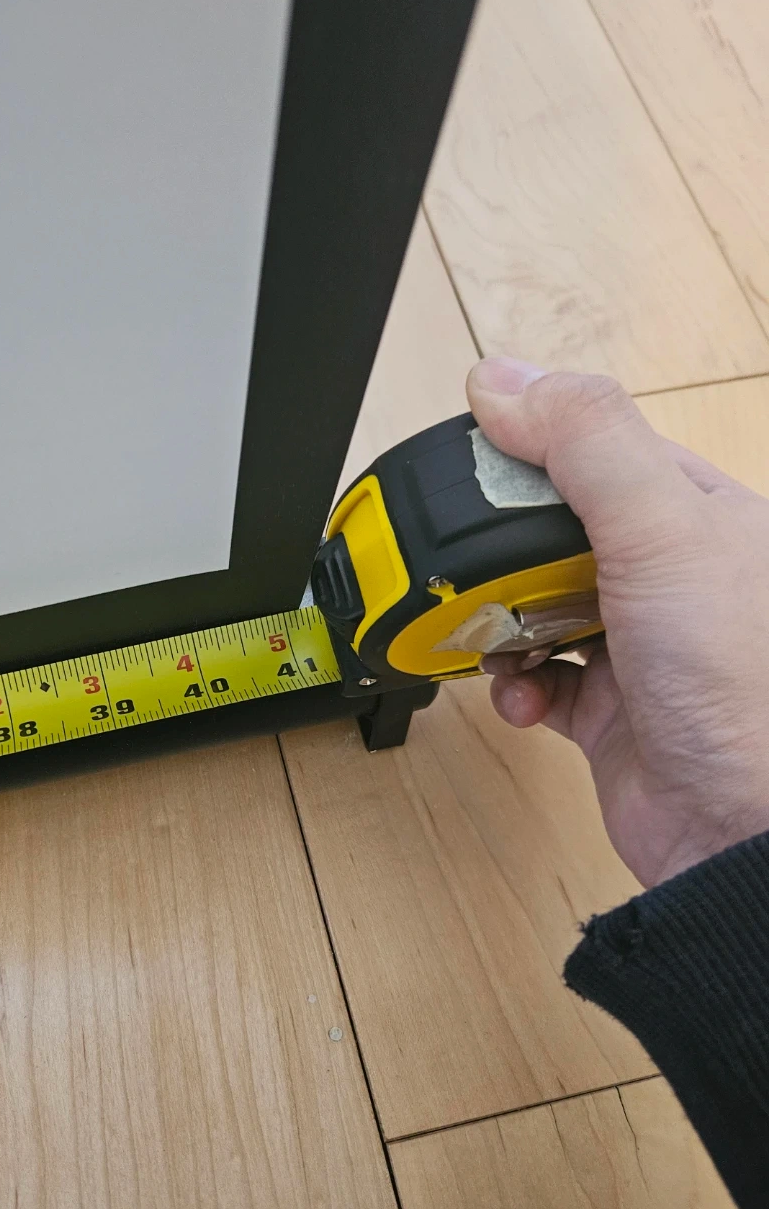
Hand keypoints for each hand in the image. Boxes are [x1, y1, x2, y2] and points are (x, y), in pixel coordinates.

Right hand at [466, 357, 768, 887]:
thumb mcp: (662, 528)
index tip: (469, 469)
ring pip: (535, 607)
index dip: (528, 453)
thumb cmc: (741, 684)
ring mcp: (638, 646)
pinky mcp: (608, 711)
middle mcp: (670, 576)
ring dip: (497, 622)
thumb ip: (585, 442)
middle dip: (500, 553)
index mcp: (698, 513)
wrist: (741, 828)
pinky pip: (536, 681)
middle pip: (552, 531)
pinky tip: (518, 695)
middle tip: (467, 566)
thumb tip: (503, 379)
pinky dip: (512, 687)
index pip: (596, 450)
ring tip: (485, 633)